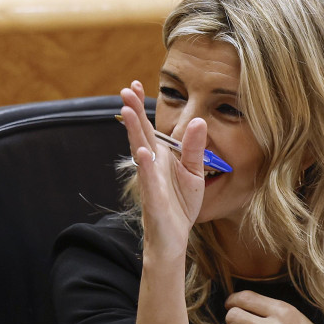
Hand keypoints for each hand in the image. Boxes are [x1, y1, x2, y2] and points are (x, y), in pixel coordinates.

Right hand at [117, 80, 206, 262]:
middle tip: (124, 90)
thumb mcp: (194, 172)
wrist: (174, 238)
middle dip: (133, 112)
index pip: (149, 127)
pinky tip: (143, 153)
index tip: (134, 85)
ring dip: (133, 132)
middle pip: (140, 134)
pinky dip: (146, 167)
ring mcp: (149, 182)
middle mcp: (151, 166)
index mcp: (160, 157)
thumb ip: (194, 147)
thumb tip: (199, 120)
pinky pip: (149, 181)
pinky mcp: (154, 200)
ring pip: (140, 152)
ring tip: (128, 112)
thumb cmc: (180, 205)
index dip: (141, 107)